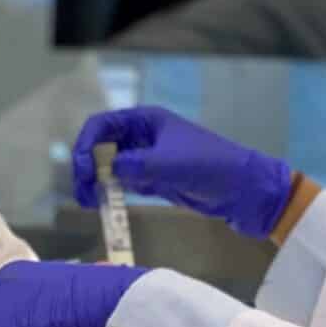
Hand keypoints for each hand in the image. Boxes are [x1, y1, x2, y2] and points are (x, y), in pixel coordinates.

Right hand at [71, 107, 293, 240]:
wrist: (244, 190)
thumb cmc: (211, 167)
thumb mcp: (169, 164)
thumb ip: (135, 165)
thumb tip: (109, 171)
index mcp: (147, 120)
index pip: (102, 125)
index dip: (85, 144)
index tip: (80, 170)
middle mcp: (144, 136)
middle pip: (102, 146)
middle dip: (87, 166)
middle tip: (82, 192)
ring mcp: (149, 158)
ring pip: (111, 166)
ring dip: (96, 181)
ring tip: (89, 202)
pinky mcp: (156, 179)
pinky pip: (125, 183)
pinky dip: (112, 192)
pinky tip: (105, 205)